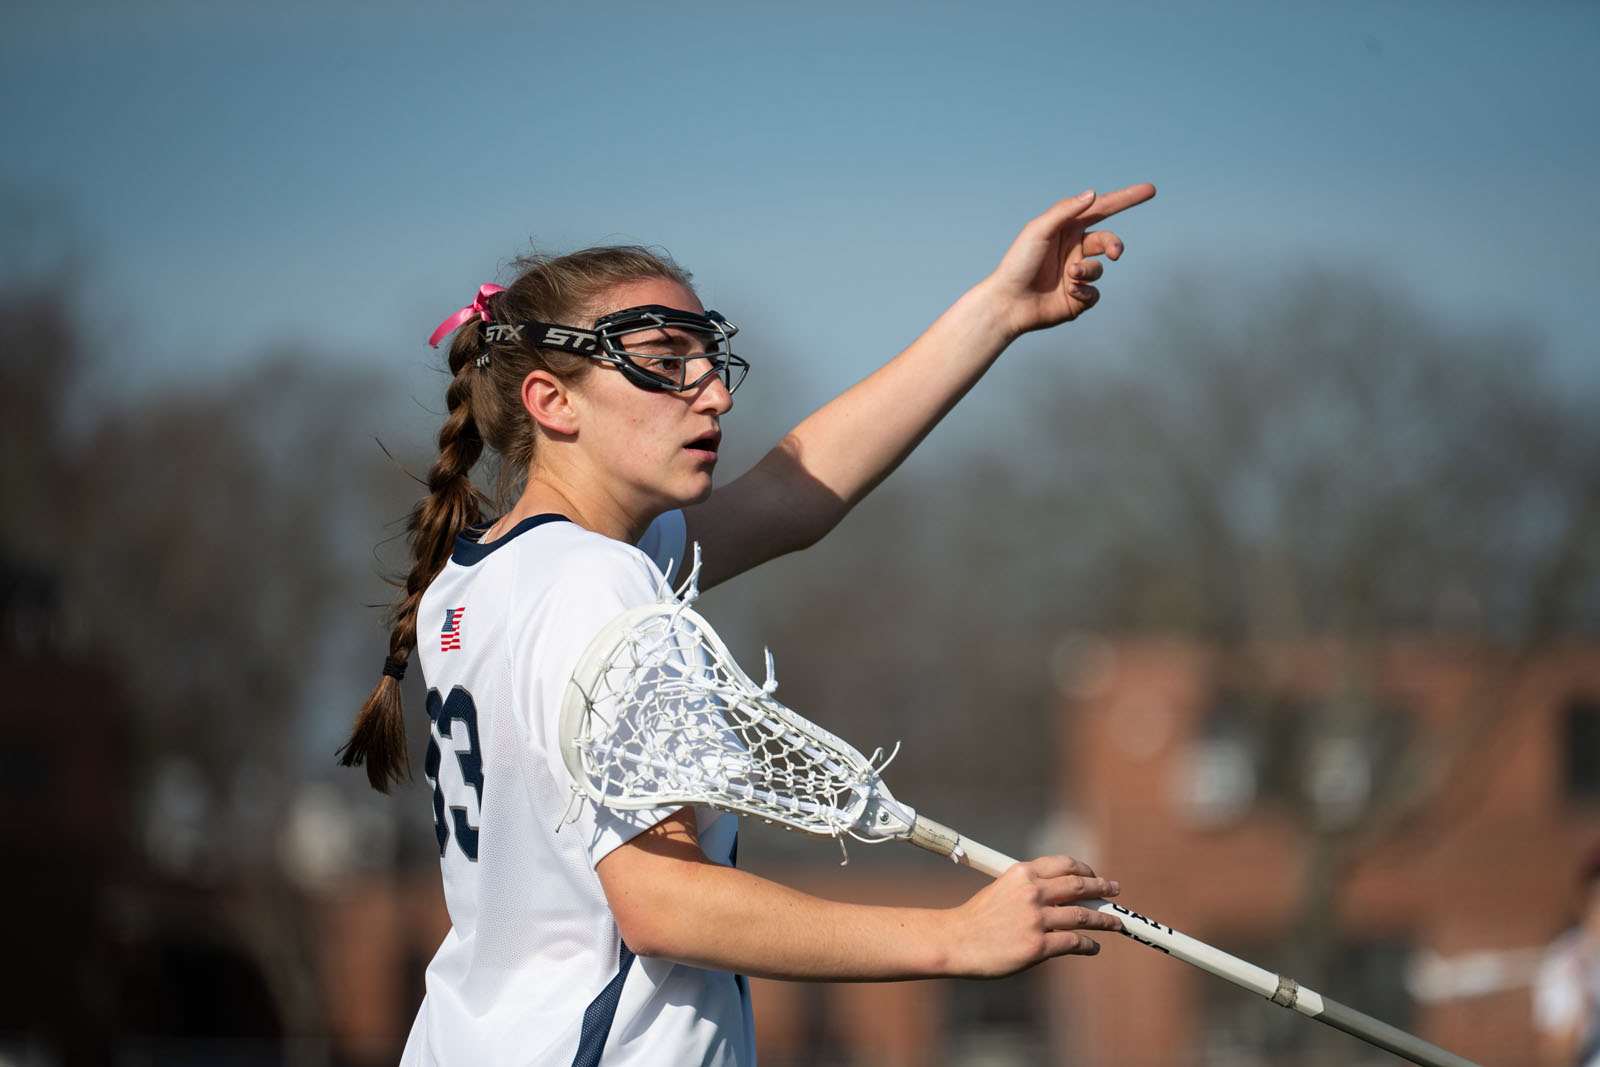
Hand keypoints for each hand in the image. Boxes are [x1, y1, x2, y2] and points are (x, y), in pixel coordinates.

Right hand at [943, 854, 1121, 977]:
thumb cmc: (977, 919)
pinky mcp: (1038, 946)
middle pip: (1078, 886)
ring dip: (1104, 920)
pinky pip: (1074, 943)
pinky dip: (1089, 945)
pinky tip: (1094, 946)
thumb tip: (1062, 896)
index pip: (1063, 865)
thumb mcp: (1001, 890)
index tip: (1094, 876)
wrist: (956, 942)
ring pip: (1083, 916)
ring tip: (1114, 923)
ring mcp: (1036, 919)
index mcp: (1021, 873)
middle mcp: (1032, 892)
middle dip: (1101, 888)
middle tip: (1113, 891)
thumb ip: (1029, 888)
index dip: (1084, 870)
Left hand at [986, 183, 1156, 337]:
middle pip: (1108, 241)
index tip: (1150, 190)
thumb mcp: (1039, 230)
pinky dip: (1085, 292)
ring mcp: (1077, 274)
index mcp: (1067, 229)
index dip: (1126, 199)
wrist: (1008, 302)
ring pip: (1100, 269)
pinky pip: (1095, 293)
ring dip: (1087, 271)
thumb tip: (1093, 194)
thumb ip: (1066, 211)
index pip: (1102, 209)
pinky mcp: (1077, 299)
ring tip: (1069, 275)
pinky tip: (1070, 292)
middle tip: (1114, 253)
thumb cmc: (1018, 262)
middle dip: (1114, 245)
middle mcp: (1074, 249)